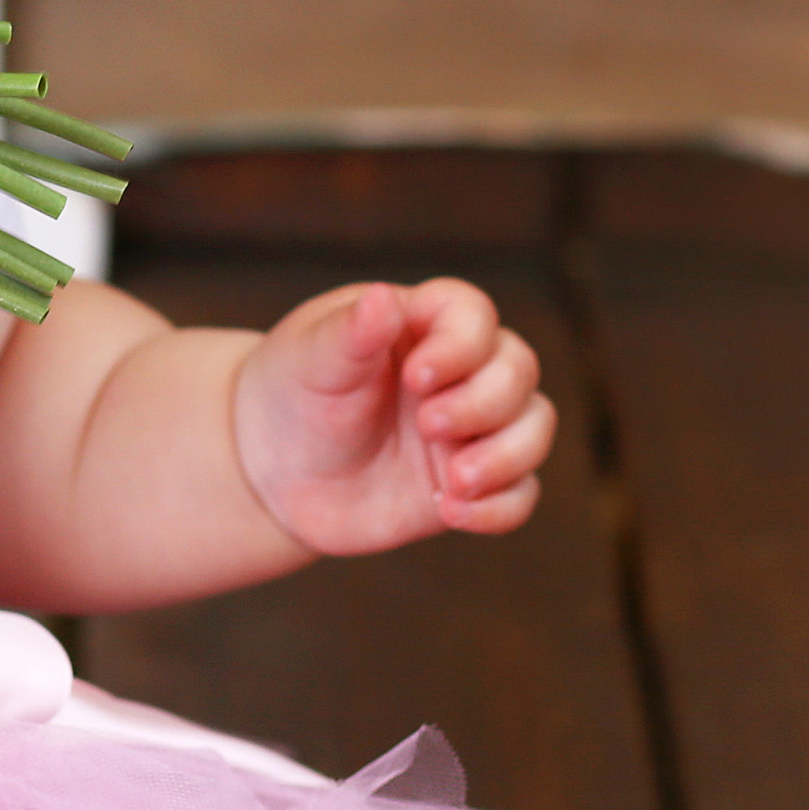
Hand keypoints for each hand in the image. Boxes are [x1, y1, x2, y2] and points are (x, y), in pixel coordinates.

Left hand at [230, 280, 554, 553]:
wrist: (274, 469)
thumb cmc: (293, 393)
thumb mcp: (312, 360)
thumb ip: (352, 332)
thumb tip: (384, 298)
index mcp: (420, 323)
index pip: (473, 315)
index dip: (462, 345)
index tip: (415, 377)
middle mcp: (458, 370)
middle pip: (518, 368)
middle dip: (484, 402)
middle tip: (426, 426)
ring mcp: (470, 427)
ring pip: (534, 426)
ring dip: (507, 455)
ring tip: (453, 479)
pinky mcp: (472, 481)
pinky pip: (521, 494)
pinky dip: (500, 506)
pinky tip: (451, 511)